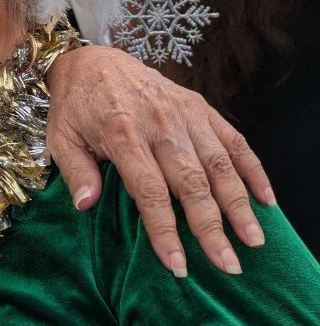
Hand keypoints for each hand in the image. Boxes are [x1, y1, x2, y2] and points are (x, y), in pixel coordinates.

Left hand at [46, 46, 273, 275]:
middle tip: (228, 264)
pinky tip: (265, 199)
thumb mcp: (60, 137)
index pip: (149, 192)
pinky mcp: (200, 107)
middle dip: (211, 227)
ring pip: (218, 164)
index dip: (164, 230)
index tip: (177, 264)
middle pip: (191, 183)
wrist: (92, 61)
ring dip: (239, 204)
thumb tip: (85, 205)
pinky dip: (252, 169)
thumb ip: (76, 171)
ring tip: (254, 239)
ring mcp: (184, 114)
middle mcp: (159, 124)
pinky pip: (233, 140)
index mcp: (122, 135)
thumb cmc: (75, 106)